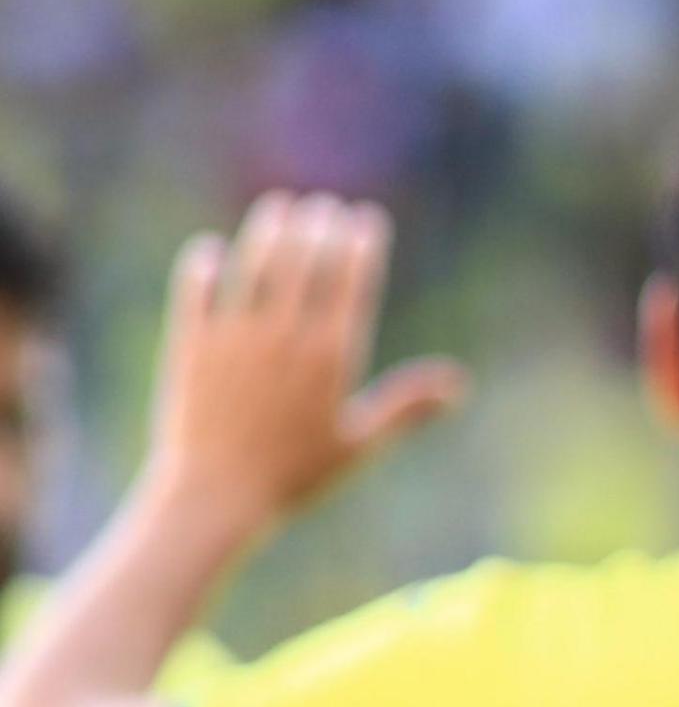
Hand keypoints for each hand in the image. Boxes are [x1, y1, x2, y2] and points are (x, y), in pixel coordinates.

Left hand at [144, 194, 464, 541]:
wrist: (214, 498)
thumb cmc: (294, 476)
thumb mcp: (359, 445)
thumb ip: (406, 408)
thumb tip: (459, 384)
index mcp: (331, 357)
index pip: (350, 279)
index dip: (360, 242)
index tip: (364, 220)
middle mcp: (283, 338)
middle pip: (304, 259)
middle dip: (318, 225)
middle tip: (324, 208)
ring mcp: (234, 337)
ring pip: (253, 262)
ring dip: (268, 229)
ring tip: (279, 209)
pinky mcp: (191, 344)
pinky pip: (196, 288)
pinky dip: (205, 262)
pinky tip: (214, 251)